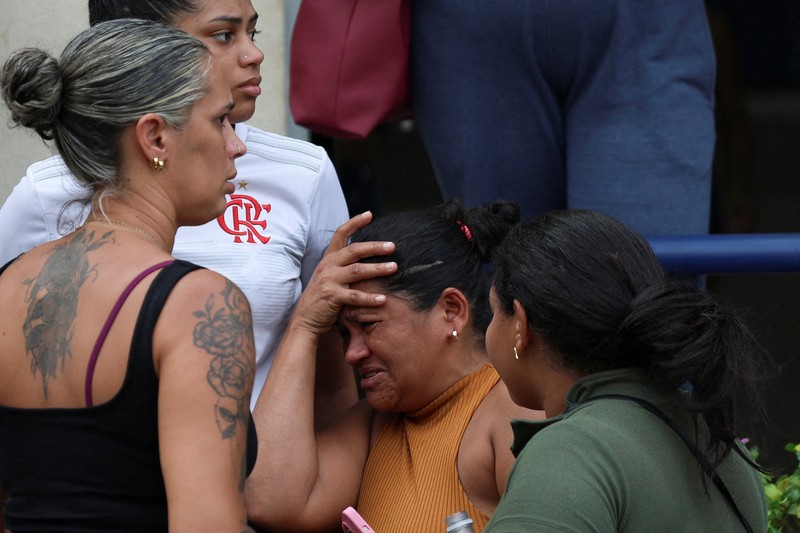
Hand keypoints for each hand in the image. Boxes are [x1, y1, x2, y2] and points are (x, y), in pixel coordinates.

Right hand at [293, 212, 395, 334]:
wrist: (305, 320)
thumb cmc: (322, 298)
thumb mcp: (329, 276)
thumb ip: (342, 265)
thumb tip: (364, 253)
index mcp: (328, 259)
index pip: (340, 234)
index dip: (355, 223)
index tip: (369, 215)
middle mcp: (328, 266)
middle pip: (354, 250)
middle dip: (375, 247)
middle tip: (392, 246)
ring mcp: (329, 280)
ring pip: (357, 270)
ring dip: (377, 268)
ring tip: (394, 268)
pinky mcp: (332, 297)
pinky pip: (355, 296)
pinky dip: (370, 298)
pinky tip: (383, 299)